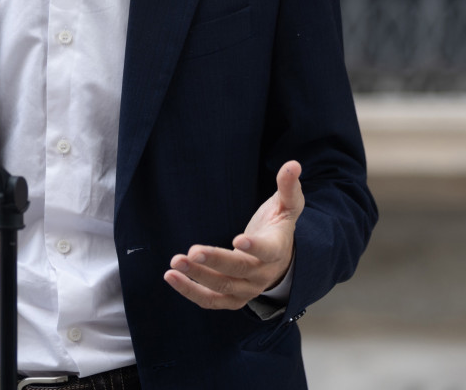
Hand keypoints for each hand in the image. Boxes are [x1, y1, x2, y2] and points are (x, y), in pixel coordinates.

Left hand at [164, 161, 303, 309]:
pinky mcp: (232, 299)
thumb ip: (288, 187)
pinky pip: (211, 301)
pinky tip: (172, 277)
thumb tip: (293, 165)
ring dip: (197, 277)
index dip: (254, 247)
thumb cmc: (277, 228)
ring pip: (222, 288)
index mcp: (276, 249)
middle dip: (215, 261)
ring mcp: (247, 289)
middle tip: (192, 251)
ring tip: (175, 262)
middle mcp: (262, 274)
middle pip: (238, 270)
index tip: (238, 239)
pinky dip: (191, 291)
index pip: (267, 251)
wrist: (279, 261)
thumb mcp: (287, 206)